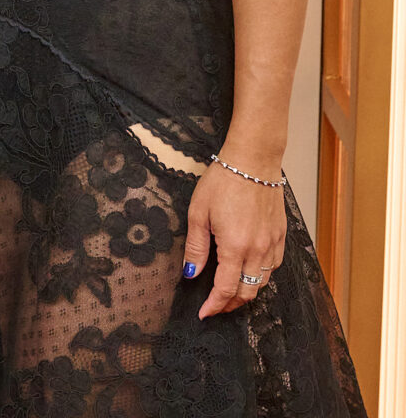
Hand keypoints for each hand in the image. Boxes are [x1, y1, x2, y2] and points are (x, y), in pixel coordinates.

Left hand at [182, 162, 285, 317]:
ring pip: (262, 282)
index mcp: (235, 246)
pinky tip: (249, 270)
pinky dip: (261, 275)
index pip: (226, 290)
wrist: (253, 159)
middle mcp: (258, 249)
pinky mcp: (281, 235)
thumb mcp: (199, 212)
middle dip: (230, 304)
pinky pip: (273, 267)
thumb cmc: (223, 180)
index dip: (214, 306)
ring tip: (230, 291)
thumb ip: (196, 248)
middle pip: (247, 292)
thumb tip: (191, 275)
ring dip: (246, 291)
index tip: (204, 313)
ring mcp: (272, 243)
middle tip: (215, 306)